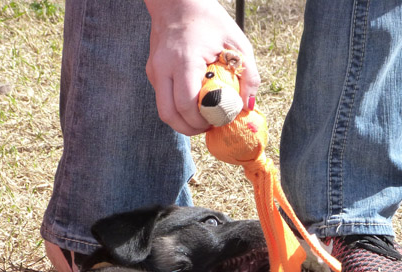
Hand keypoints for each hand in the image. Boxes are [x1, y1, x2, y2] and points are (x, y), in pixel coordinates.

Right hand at [144, 0, 259, 135]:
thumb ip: (249, 75)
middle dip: (190, 129)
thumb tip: (248, 106)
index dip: (202, 121)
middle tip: (209, 127)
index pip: (186, 105)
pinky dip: (178, 109)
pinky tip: (195, 104)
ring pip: (163, 111)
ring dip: (182, 122)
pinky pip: (163, 99)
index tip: (218, 121)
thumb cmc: (211, 21)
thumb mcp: (238, 43)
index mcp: (183, 61)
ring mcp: (154, 70)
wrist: (178, 2)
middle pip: (169, 115)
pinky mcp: (153, 72)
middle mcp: (163, 68)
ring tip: (203, 119)